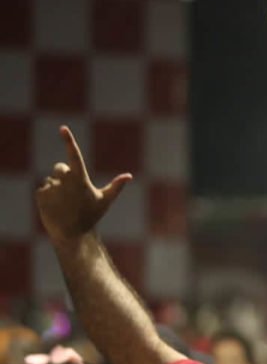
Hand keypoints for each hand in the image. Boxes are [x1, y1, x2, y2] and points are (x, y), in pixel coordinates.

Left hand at [36, 127, 131, 245]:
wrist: (71, 234)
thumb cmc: (91, 217)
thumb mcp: (105, 201)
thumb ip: (116, 186)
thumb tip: (129, 176)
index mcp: (80, 178)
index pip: (74, 155)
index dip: (69, 140)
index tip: (63, 129)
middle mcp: (64, 180)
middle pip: (60, 168)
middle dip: (64, 176)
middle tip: (72, 193)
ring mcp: (51, 187)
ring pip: (51, 180)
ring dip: (56, 188)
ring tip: (64, 204)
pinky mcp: (40, 194)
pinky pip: (43, 189)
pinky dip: (48, 197)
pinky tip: (55, 208)